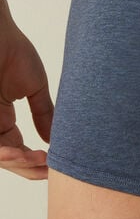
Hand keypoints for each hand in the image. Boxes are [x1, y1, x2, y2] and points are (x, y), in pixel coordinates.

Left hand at [0, 2, 53, 178]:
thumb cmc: (12, 50)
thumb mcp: (35, 87)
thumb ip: (44, 113)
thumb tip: (53, 139)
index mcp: (3, 118)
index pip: (18, 150)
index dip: (35, 162)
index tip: (54, 163)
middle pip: (8, 158)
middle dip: (28, 168)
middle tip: (48, 167)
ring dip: (18, 163)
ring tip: (37, 160)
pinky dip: (4, 155)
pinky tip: (19, 154)